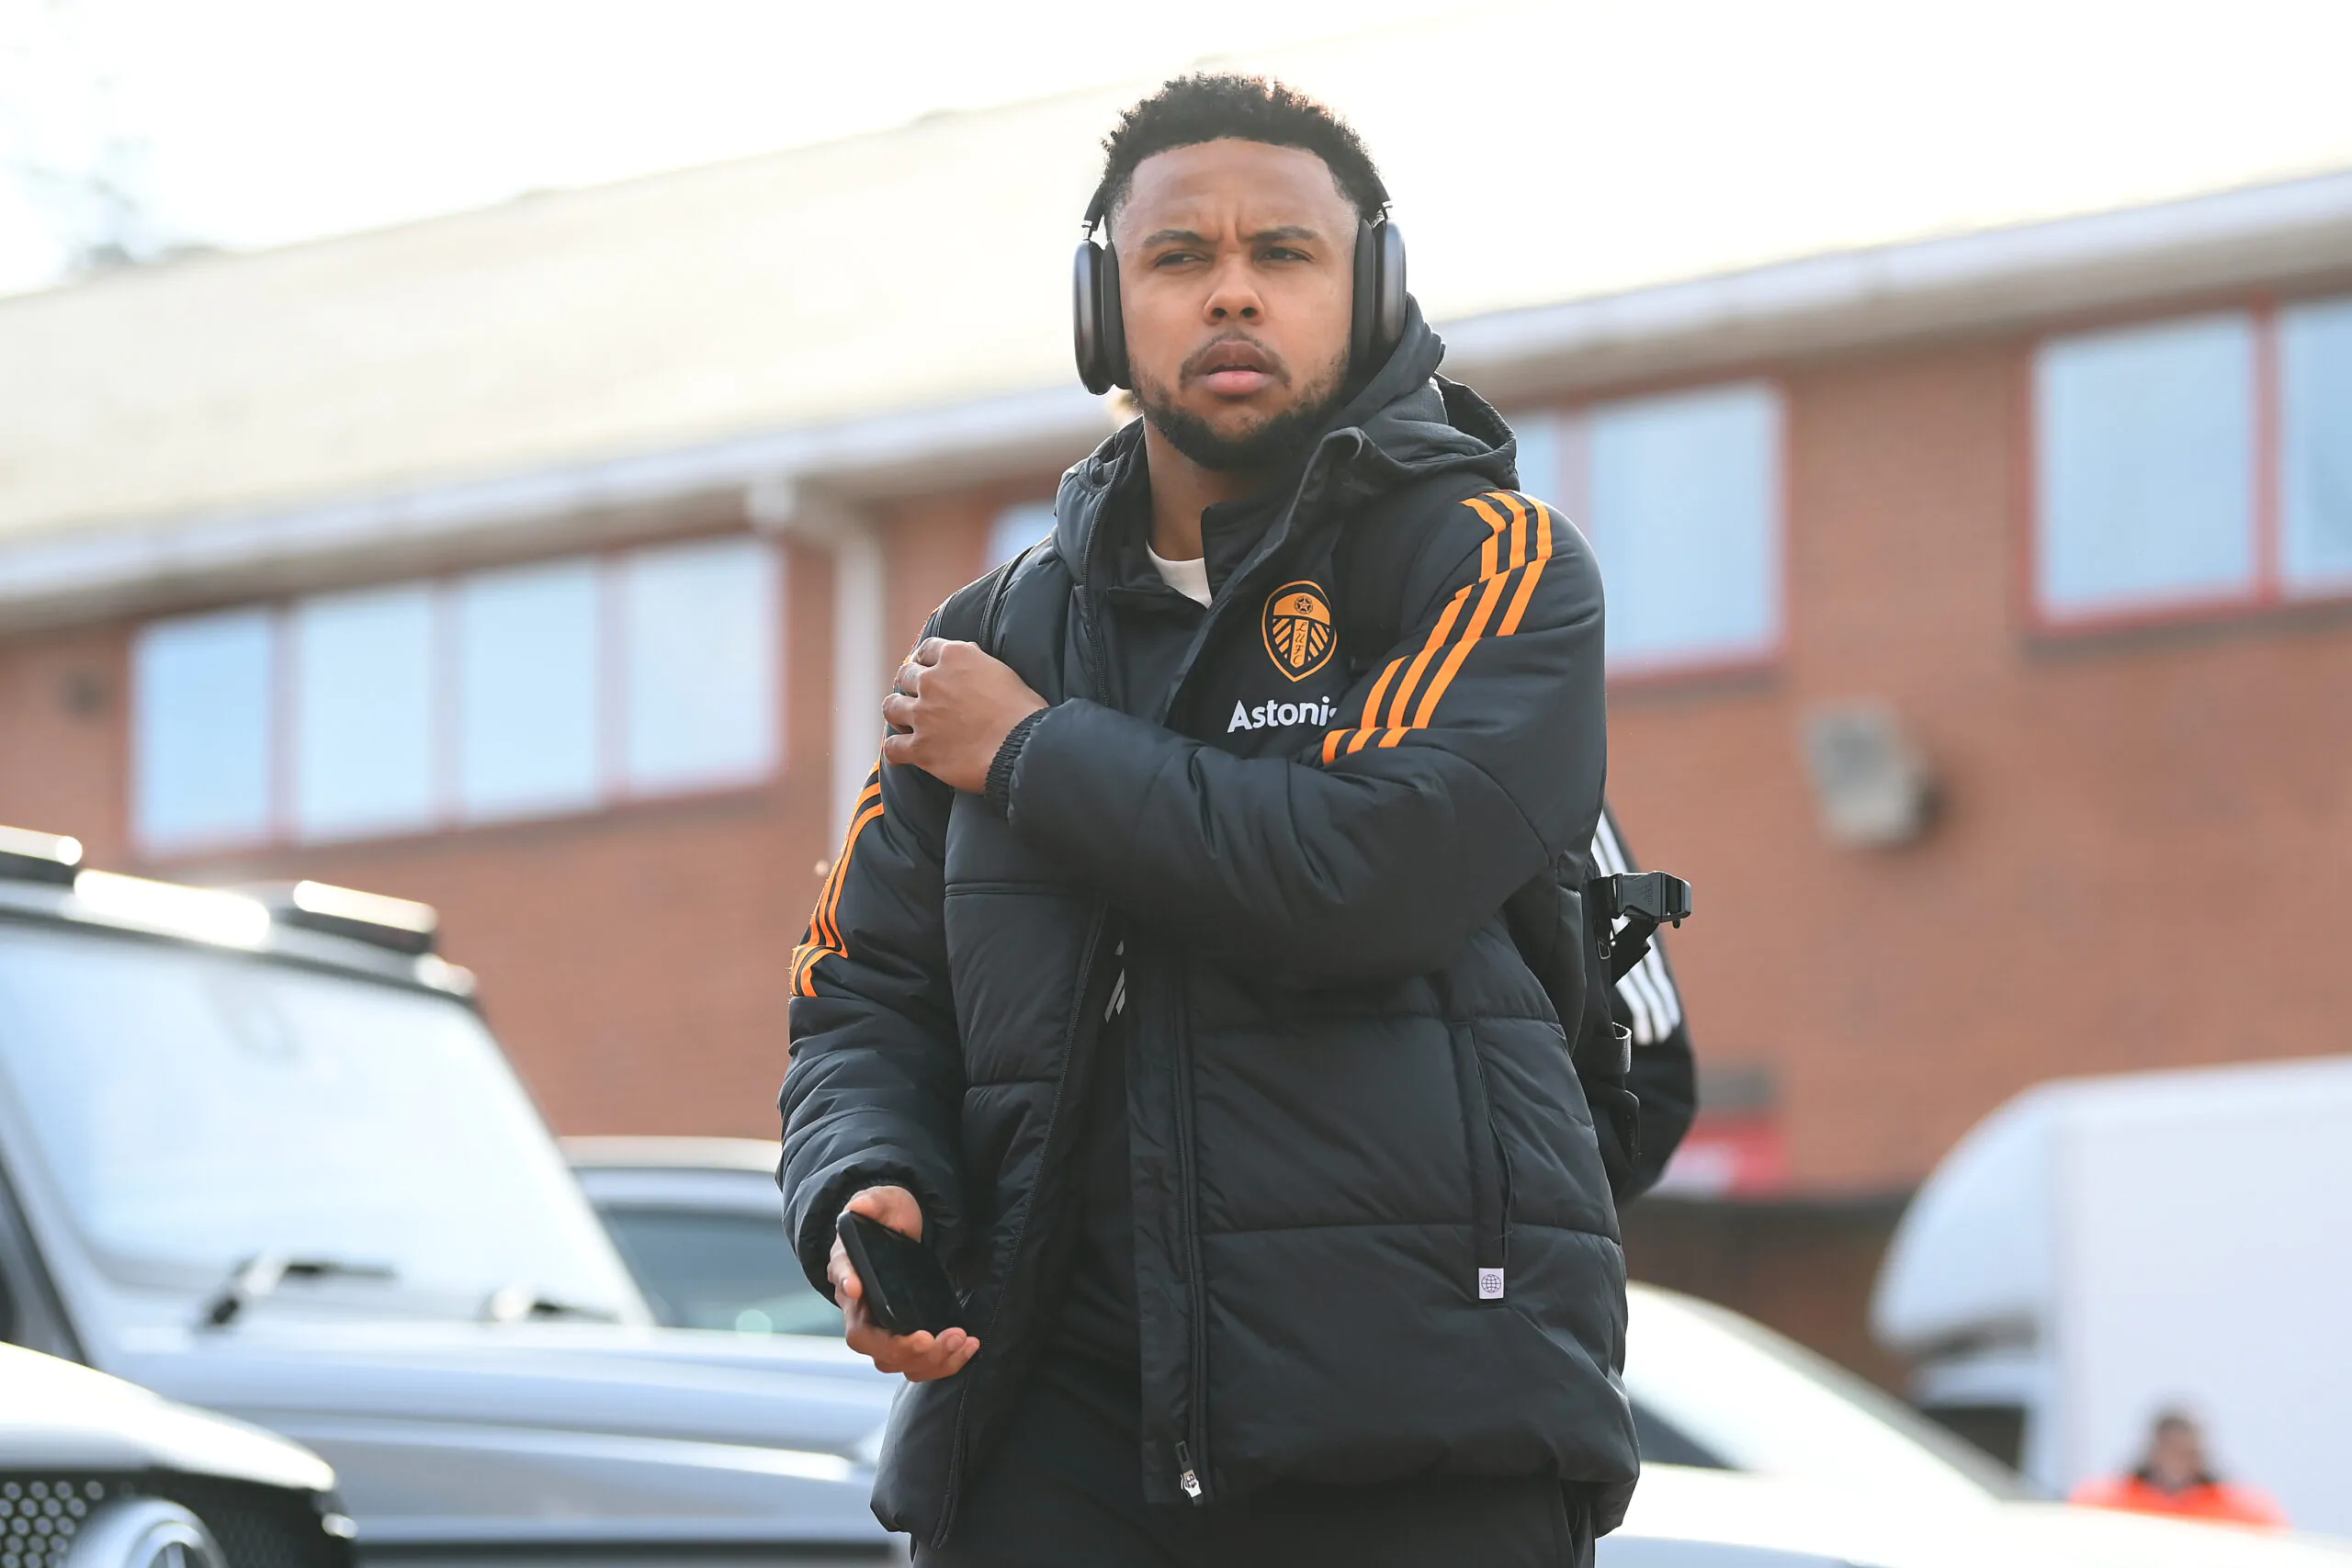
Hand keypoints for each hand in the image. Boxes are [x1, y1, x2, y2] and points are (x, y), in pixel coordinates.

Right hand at [826, 1185, 979, 1381]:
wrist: (903, 1225)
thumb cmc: (885, 1216)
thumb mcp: (880, 1202)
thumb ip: (870, 1204)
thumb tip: (859, 1207)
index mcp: (852, 1290)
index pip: (855, 1324)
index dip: (873, 1332)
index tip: (899, 1321)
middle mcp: (867, 1317)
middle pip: (880, 1353)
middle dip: (911, 1351)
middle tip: (941, 1338)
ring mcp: (891, 1329)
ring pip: (904, 1364)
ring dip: (934, 1360)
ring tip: (961, 1340)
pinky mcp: (914, 1333)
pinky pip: (925, 1362)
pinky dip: (947, 1361)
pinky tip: (968, 1345)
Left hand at [880, 639, 1046, 794]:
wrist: (1023, 747)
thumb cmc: (1022, 711)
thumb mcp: (1002, 671)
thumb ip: (977, 661)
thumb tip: (968, 655)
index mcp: (955, 656)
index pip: (926, 649)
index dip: (925, 660)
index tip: (927, 669)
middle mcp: (932, 680)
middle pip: (905, 676)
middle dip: (911, 686)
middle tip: (921, 698)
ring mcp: (922, 714)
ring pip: (891, 707)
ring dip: (898, 713)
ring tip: (906, 721)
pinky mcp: (920, 748)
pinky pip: (892, 748)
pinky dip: (895, 751)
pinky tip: (902, 754)